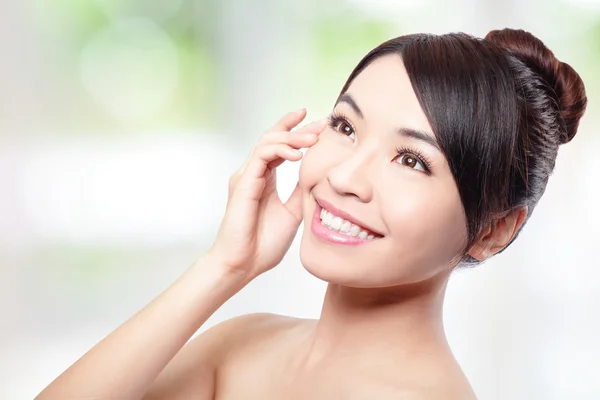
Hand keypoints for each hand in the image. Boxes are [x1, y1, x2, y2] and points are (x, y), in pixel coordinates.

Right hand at [209, 109, 326, 279]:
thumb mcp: (292, 211)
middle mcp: (253, 173)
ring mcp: (246, 176)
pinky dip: (280, 150)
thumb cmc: (264, 243)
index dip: (296, 129)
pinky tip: (298, 154)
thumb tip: (316, 173)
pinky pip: (261, 155)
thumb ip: (300, 190)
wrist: (245, 264)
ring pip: (267, 141)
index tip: (318, 122)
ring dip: (292, 137)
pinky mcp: (243, 183)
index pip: (279, 145)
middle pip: (273, 137)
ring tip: (314, 138)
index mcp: (264, 178)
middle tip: (321, 123)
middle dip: (298, 127)